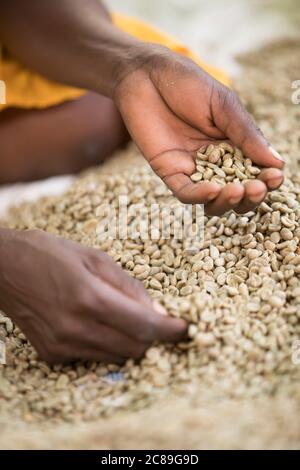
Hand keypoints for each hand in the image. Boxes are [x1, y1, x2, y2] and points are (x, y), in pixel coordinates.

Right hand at [0, 229, 185, 363]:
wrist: (4, 268)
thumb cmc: (49, 253)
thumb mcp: (94, 257)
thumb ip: (129, 286)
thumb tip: (158, 310)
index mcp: (88, 297)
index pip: (143, 325)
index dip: (169, 330)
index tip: (185, 328)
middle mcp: (75, 327)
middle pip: (133, 348)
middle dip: (153, 337)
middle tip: (157, 320)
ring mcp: (62, 345)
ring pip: (115, 357)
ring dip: (130, 342)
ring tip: (127, 319)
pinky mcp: (52, 354)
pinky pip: (93, 356)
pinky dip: (106, 344)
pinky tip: (97, 323)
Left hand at [114, 45, 283, 214]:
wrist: (146, 74)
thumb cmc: (187, 83)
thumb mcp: (224, 105)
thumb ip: (246, 134)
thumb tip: (277, 162)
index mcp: (234, 145)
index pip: (255, 171)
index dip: (267, 179)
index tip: (276, 177)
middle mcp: (214, 163)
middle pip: (237, 193)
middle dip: (250, 196)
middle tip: (256, 189)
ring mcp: (192, 169)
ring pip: (212, 200)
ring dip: (227, 202)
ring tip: (237, 191)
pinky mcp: (169, 172)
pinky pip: (185, 192)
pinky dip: (199, 196)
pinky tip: (211, 191)